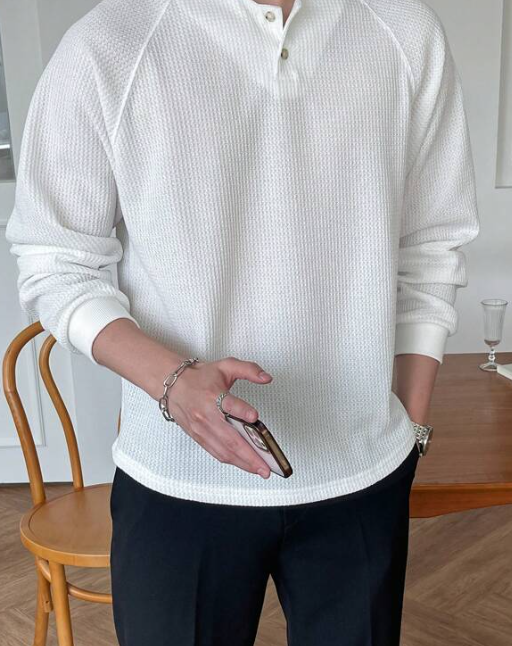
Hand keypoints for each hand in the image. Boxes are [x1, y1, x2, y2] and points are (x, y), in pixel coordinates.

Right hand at [165, 357, 272, 477]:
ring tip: (260, 469)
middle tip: (266, 464)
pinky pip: (216, 452)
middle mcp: (206, 415)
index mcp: (213, 395)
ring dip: (243, 462)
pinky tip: (245, 465)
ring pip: (224, 450)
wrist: (173, 386)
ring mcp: (202, 429)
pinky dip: (232, 461)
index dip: (242, 411)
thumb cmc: (200, 377)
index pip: (228, 404)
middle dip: (250, 454)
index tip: (254, 417)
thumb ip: (249, 369)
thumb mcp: (226, 366)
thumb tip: (267, 378)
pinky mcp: (198, 437)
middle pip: (230, 438)